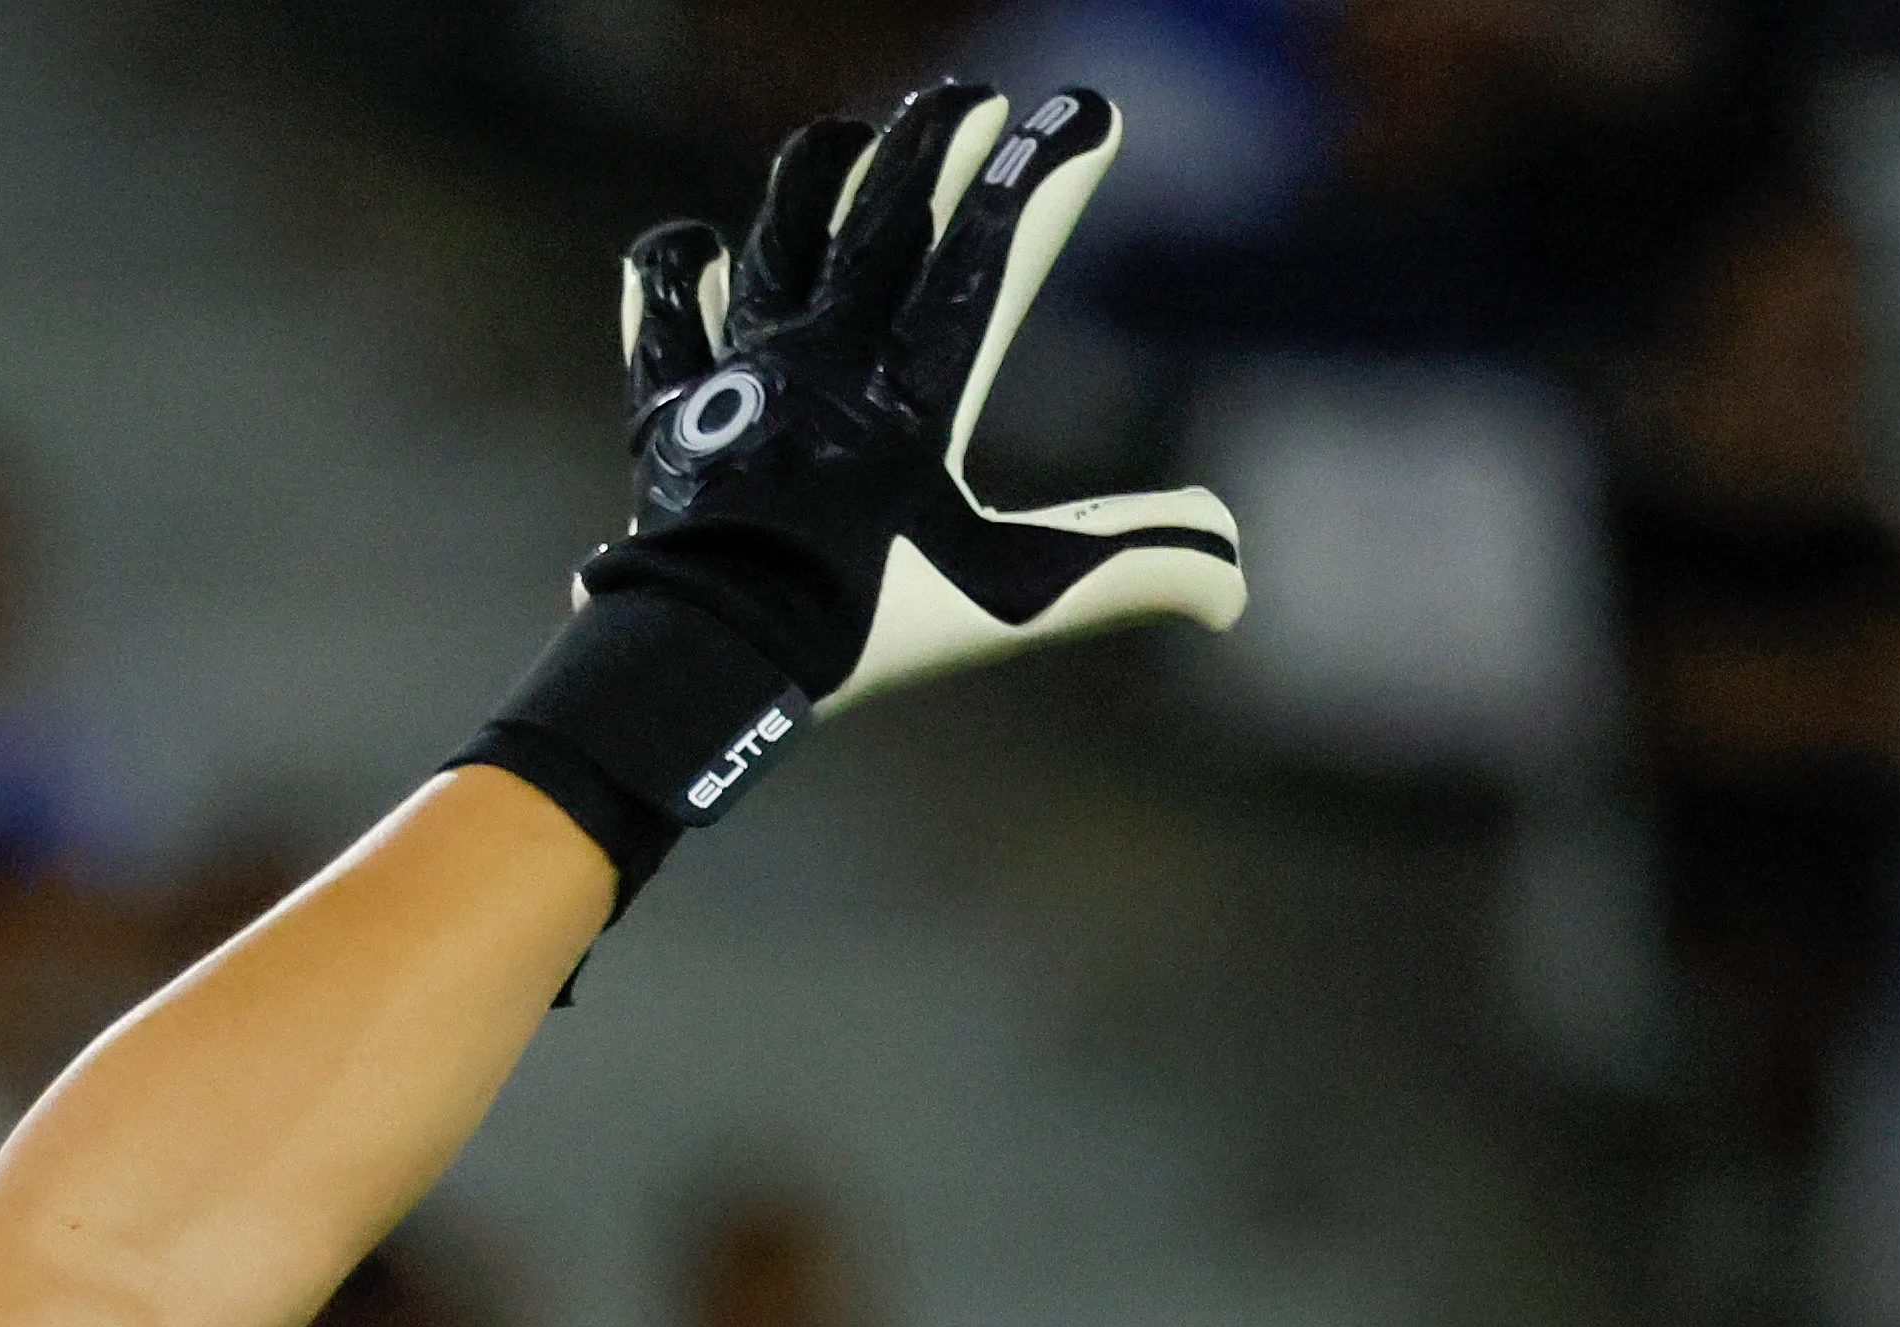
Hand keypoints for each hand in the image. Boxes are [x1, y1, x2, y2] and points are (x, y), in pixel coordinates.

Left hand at [612, 80, 1245, 733]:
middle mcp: (828, 357)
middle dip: (934, 144)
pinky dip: (678, 273)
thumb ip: (1131, 569)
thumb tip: (1234, 583)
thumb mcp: (1017, 600)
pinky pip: (665, 315)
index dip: (1043, 173)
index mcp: (918, 392)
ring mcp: (743, 373)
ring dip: (819, 176)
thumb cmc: (868, 628)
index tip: (1088, 111)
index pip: (994, 250)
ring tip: (849, 136)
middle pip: (887, 217)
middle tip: (969, 97)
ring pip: (781, 235)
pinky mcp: (672, 410)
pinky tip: (695, 248)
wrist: (709, 655)